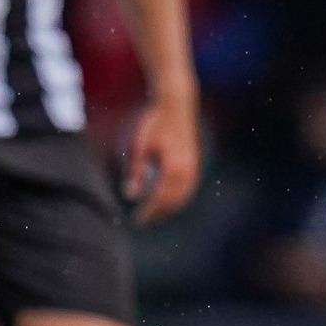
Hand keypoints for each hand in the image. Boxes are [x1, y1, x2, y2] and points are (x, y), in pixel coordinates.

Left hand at [121, 96, 200, 224]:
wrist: (177, 104)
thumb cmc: (155, 122)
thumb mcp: (139, 145)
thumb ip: (135, 171)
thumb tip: (130, 195)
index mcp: (172, 167)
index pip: (159, 198)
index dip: (148, 211)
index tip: (137, 220)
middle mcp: (187, 170)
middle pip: (173, 202)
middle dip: (158, 213)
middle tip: (143, 221)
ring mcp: (194, 167)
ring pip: (183, 197)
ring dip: (169, 208)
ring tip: (154, 214)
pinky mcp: (195, 163)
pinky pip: (189, 189)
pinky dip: (178, 199)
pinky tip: (167, 200)